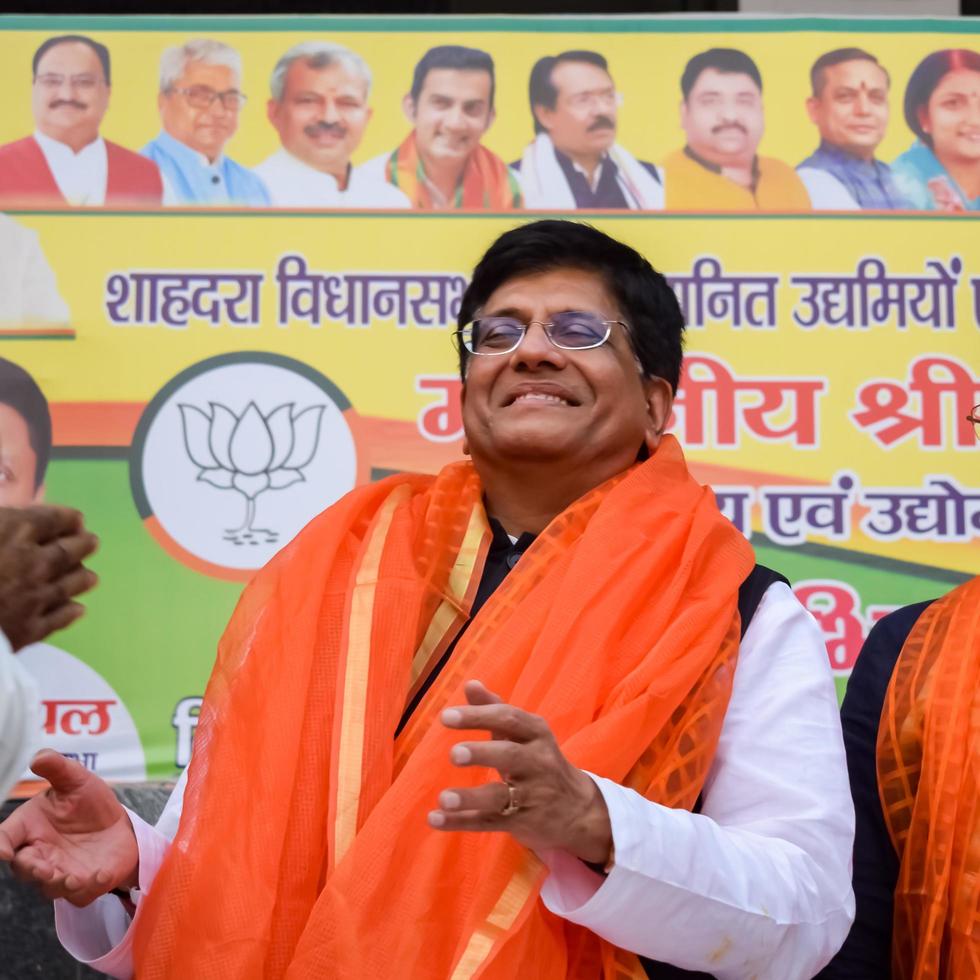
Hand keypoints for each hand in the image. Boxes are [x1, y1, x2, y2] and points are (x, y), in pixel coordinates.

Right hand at [0, 505, 97, 650]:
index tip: (76, 519)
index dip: (66, 518)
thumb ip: (0, 523)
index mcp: (15, 531)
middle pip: (69, 550)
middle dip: (82, 544)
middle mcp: (35, 561)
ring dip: (82, 577)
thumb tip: (10, 520)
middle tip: (92, 542)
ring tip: (91, 576)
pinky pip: (59, 619)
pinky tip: (79, 610)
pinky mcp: (29, 630)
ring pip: (71, 584)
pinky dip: (71, 612)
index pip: (52, 519)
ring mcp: (36, 597)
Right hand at [0, 750, 137, 906]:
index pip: (5, 840)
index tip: (3, 850)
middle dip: (33, 870)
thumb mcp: (76, 780)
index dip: (0, 846)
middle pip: (25, 869)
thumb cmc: (88, 803)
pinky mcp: (85, 885)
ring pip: (52, 887)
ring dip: (61, 883)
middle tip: (45, 868)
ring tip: (75, 877)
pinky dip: (92, 886)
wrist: (120, 824)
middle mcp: (39, 856)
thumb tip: (38, 757)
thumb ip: (57, 768)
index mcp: (29, 830)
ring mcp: (61, 873)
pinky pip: (83, 893)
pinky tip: (103, 874)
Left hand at [428, 680, 611, 865]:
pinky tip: (435, 819)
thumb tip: (470, 683)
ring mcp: (532, 796)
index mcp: (536, 733)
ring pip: (500, 796)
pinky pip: (490, 822)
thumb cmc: (539, 761)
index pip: (509, 719)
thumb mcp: (525, 733)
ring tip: (443, 798)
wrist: (579, 809)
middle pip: (510, 755)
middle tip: (453, 754)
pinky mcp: (523, 822)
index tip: (446, 716)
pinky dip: (462, 822)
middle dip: (481, 753)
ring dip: (471, 797)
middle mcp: (538, 762)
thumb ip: (495, 708)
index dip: (479, 716)